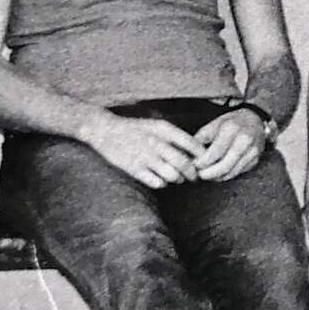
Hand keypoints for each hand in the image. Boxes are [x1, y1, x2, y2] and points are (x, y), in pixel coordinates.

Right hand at [82, 114, 203, 188]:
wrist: (105, 130)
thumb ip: (175, 137)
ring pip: (173, 176)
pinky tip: (160, 180)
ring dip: (177, 179)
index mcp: (165, 129)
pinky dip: (162, 184)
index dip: (202, 157)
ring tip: (176, 179)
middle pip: (185, 164)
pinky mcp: (135, 169)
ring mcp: (145, 157)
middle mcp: (157, 143)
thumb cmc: (135, 129)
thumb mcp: (156, 125)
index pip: (193, 145)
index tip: (204, 163)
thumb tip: (196, 152)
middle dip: (192, 174)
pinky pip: (157, 183)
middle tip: (194, 177)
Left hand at [189, 109, 269, 181]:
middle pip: (224, 166)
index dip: (202, 163)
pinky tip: (218, 172)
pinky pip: (237, 173)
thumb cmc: (233, 121)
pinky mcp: (255, 160)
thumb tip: (189, 153)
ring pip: (231, 173)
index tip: (193, 165)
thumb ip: (201, 138)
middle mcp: (244, 141)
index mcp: (231, 129)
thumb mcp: (215, 123)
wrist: (256, 120)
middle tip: (199, 174)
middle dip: (208, 174)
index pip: (214, 153)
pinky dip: (225, 175)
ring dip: (216, 177)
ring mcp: (252, 152)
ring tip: (207, 174)